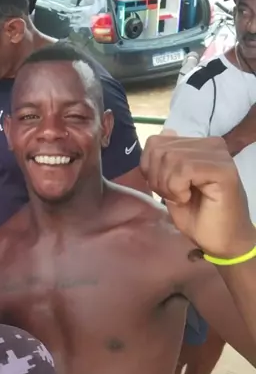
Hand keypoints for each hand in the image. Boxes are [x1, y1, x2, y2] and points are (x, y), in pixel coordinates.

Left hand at [140, 134, 255, 258]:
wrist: (223, 241)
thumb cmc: (199, 217)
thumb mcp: (171, 186)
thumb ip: (165, 161)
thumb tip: (166, 132)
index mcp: (199, 145)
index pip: (156, 142)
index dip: (149, 168)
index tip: (164, 188)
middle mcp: (211, 144)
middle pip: (160, 150)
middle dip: (158, 179)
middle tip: (175, 196)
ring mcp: (218, 154)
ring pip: (170, 158)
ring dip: (168, 186)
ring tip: (183, 198)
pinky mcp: (223, 169)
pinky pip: (184, 169)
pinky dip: (177, 189)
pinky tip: (188, 198)